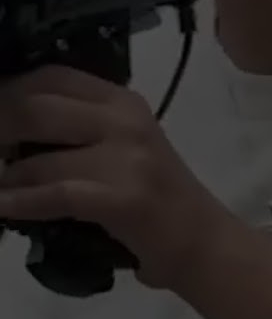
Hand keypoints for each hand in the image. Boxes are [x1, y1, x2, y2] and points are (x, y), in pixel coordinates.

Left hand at [0, 66, 237, 289]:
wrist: (203, 241)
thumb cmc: (158, 198)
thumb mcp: (126, 147)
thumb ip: (81, 127)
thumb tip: (11, 125)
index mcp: (124, 102)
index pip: (51, 77)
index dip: (8, 91)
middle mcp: (126, 122)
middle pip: (35, 108)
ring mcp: (128, 160)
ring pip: (39, 160)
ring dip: (6, 178)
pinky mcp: (125, 199)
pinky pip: (56, 195)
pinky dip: (21, 202)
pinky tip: (3, 207)